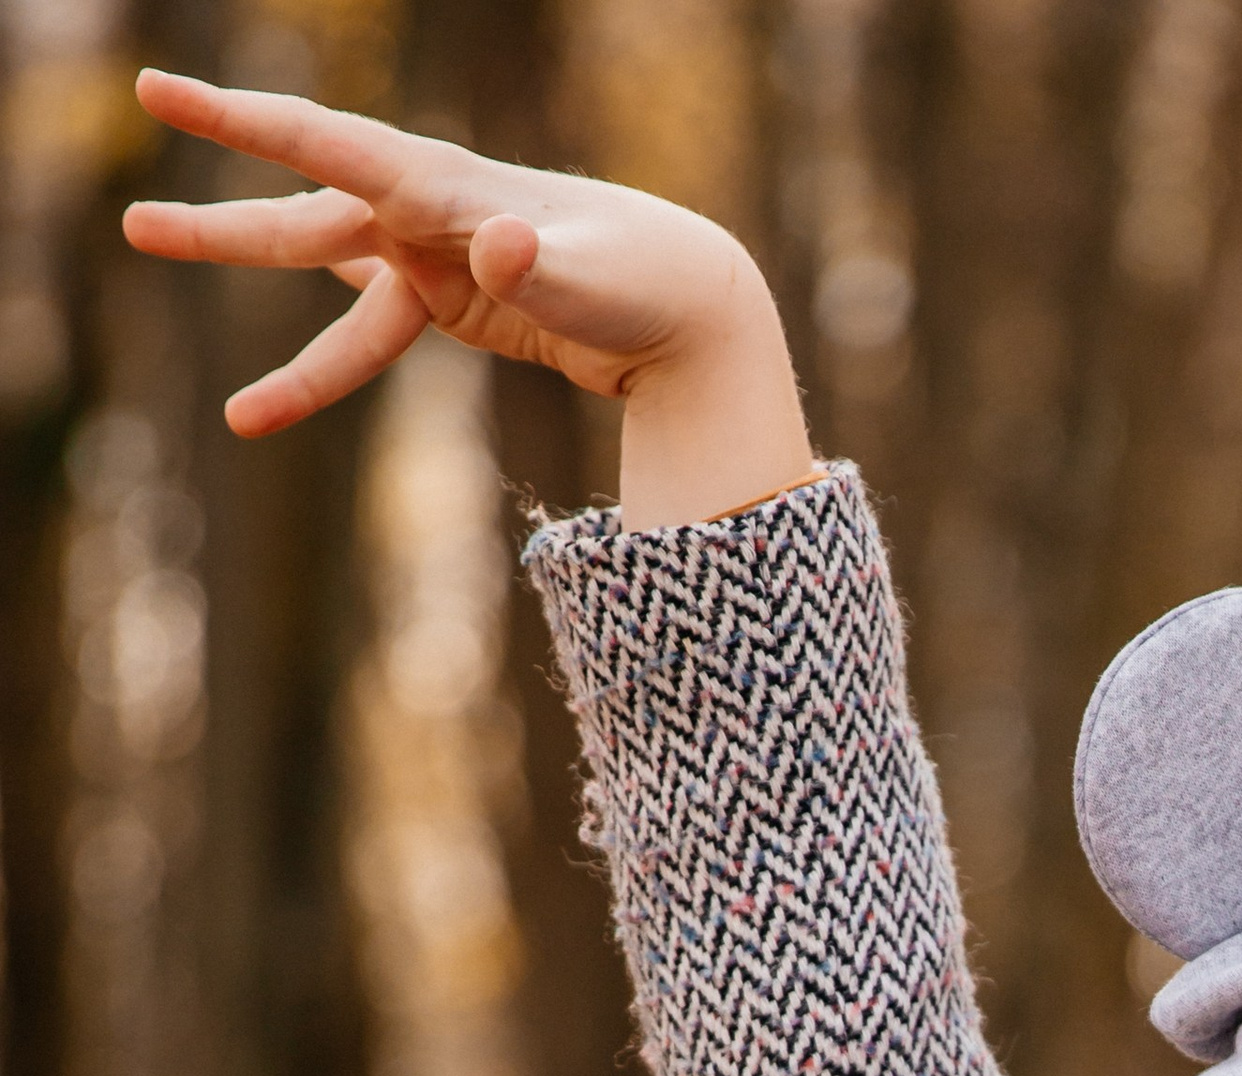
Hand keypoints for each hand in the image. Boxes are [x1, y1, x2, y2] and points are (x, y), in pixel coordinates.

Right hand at [122, 74, 814, 526]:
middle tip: (130, 218)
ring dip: (245, 272)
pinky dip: (320, 364)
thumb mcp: (590, 279)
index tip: (162, 92)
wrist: (691, 304)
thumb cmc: (645, 280)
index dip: (238, 121)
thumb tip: (498, 240)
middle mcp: (426, 210)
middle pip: (303, 206)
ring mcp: (432, 252)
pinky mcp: (449, 296)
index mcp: (443, 188)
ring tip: (182, 310)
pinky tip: (264, 396)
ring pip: (321, 268)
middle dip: (218, 210)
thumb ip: (538, 262)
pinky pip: (367, 331)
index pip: (324, 145)